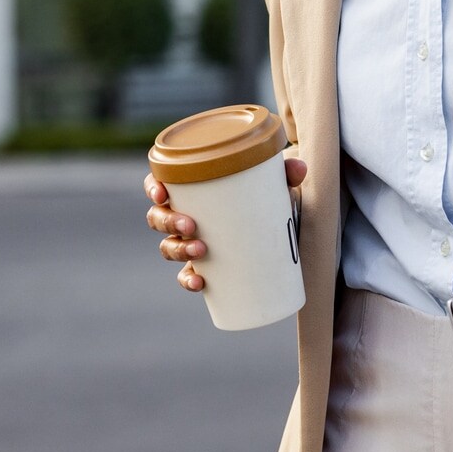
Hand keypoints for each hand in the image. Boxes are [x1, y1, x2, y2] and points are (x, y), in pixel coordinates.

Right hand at [146, 158, 306, 291]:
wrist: (277, 227)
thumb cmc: (264, 197)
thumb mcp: (273, 183)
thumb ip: (286, 173)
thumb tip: (299, 168)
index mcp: (191, 190)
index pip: (158, 184)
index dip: (153, 188)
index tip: (162, 193)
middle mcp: (184, 215)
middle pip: (158, 218)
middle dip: (168, 222)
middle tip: (191, 225)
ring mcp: (191, 242)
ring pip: (168, 247)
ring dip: (178, 249)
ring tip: (200, 250)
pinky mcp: (204, 266)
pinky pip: (187, 276)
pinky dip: (188, 280)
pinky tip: (200, 283)